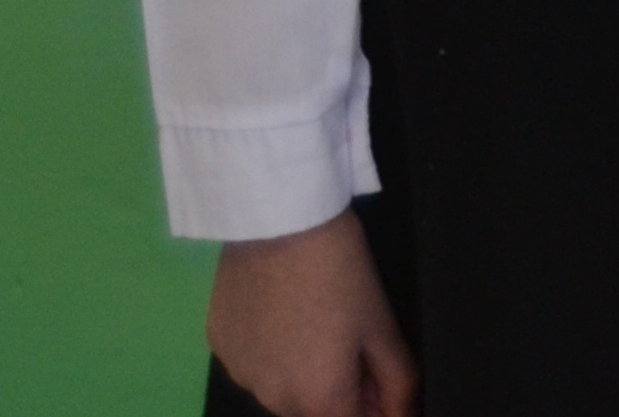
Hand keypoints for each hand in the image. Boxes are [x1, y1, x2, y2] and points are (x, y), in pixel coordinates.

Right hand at [207, 212, 416, 416]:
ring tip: (318, 321)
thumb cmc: (341, 272)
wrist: (278, 221)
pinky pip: (253, 363)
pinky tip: (284, 312)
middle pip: (314, 413)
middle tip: (356, 343)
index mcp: (315, 401)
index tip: (382, 381)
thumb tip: (402, 415)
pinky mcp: (217, 344)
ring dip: (304, 374)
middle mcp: (270, 400)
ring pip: (281, 391)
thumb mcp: (382, 327)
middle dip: (341, 392)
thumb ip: (397, 383)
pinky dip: (272, 352)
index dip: (374, 407)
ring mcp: (237, 373)